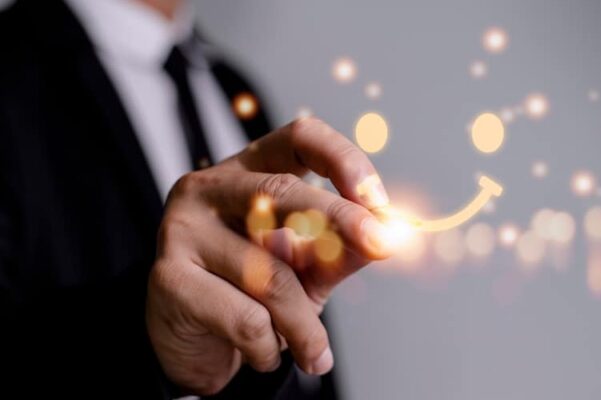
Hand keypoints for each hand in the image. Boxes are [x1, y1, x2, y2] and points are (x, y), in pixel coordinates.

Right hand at [145, 118, 391, 394]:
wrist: (193, 342)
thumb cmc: (252, 291)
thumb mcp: (307, 265)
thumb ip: (343, 247)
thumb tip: (389, 236)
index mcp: (248, 171)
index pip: (299, 138)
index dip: (344, 159)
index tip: (378, 200)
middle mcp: (208, 188)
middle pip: (279, 191)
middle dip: (340, 220)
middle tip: (382, 245)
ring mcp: (182, 228)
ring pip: (268, 273)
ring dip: (305, 323)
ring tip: (317, 353)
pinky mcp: (168, 277)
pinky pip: (245, 317)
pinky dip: (270, 347)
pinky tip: (266, 353)